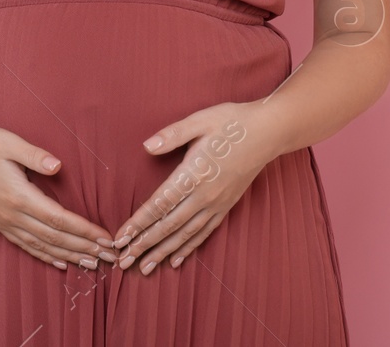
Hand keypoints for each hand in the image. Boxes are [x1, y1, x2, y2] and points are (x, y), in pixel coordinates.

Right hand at [0, 120, 120, 269]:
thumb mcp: (9, 142)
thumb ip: (34, 155)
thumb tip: (58, 166)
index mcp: (19, 196)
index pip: (59, 220)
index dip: (84, 231)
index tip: (106, 238)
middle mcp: (12, 215)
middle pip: (55, 238)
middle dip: (84, 248)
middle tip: (110, 256)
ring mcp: (4, 221)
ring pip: (41, 246)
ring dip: (68, 256)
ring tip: (92, 263)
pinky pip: (25, 245)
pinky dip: (44, 256)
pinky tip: (59, 263)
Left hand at [111, 102, 269, 273]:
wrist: (269, 131)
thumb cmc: (232, 122)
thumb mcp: (200, 120)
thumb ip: (172, 135)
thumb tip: (147, 146)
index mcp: (193, 173)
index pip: (160, 204)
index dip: (138, 222)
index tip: (121, 238)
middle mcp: (204, 195)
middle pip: (169, 225)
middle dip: (144, 245)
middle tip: (124, 262)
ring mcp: (216, 203)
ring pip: (185, 234)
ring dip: (163, 252)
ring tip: (145, 268)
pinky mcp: (226, 206)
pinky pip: (204, 232)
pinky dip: (188, 247)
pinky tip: (176, 259)